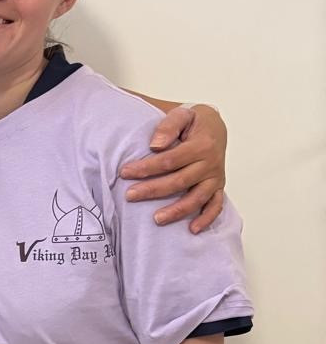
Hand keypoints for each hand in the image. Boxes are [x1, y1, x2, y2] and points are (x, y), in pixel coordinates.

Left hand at [120, 104, 226, 232]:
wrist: (216, 126)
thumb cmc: (194, 121)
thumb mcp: (183, 114)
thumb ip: (169, 126)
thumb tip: (156, 145)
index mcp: (201, 145)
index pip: (169, 160)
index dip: (146, 167)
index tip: (125, 172)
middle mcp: (210, 163)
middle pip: (180, 181)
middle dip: (153, 190)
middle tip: (130, 195)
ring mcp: (215, 177)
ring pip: (197, 198)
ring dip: (177, 210)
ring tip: (156, 219)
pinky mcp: (218, 187)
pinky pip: (215, 206)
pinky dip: (206, 218)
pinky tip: (192, 229)